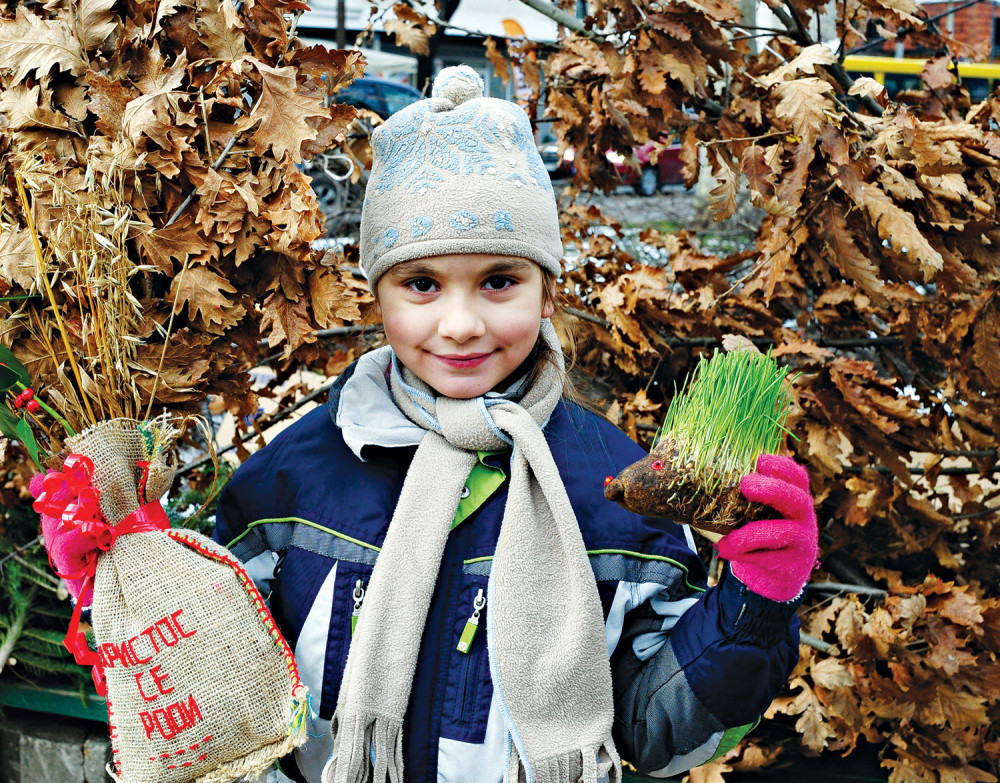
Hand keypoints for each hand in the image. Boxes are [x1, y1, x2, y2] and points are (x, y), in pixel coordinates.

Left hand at [716, 454, 818, 601]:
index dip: (782, 466)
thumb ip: (747, 499)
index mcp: (795, 499)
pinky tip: (725, 550)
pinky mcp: (791, 565)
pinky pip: (768, 559)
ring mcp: (801, 542)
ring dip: (751, 534)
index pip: (798, 478)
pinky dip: (744, 554)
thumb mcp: (759, 513)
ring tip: (727, 539)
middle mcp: (803, 518)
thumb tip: (709, 478)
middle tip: (745, 484)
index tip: (760, 459)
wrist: (775, 576)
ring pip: (784, 533)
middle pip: (798, 500)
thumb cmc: (762, 534)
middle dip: (772, 490)